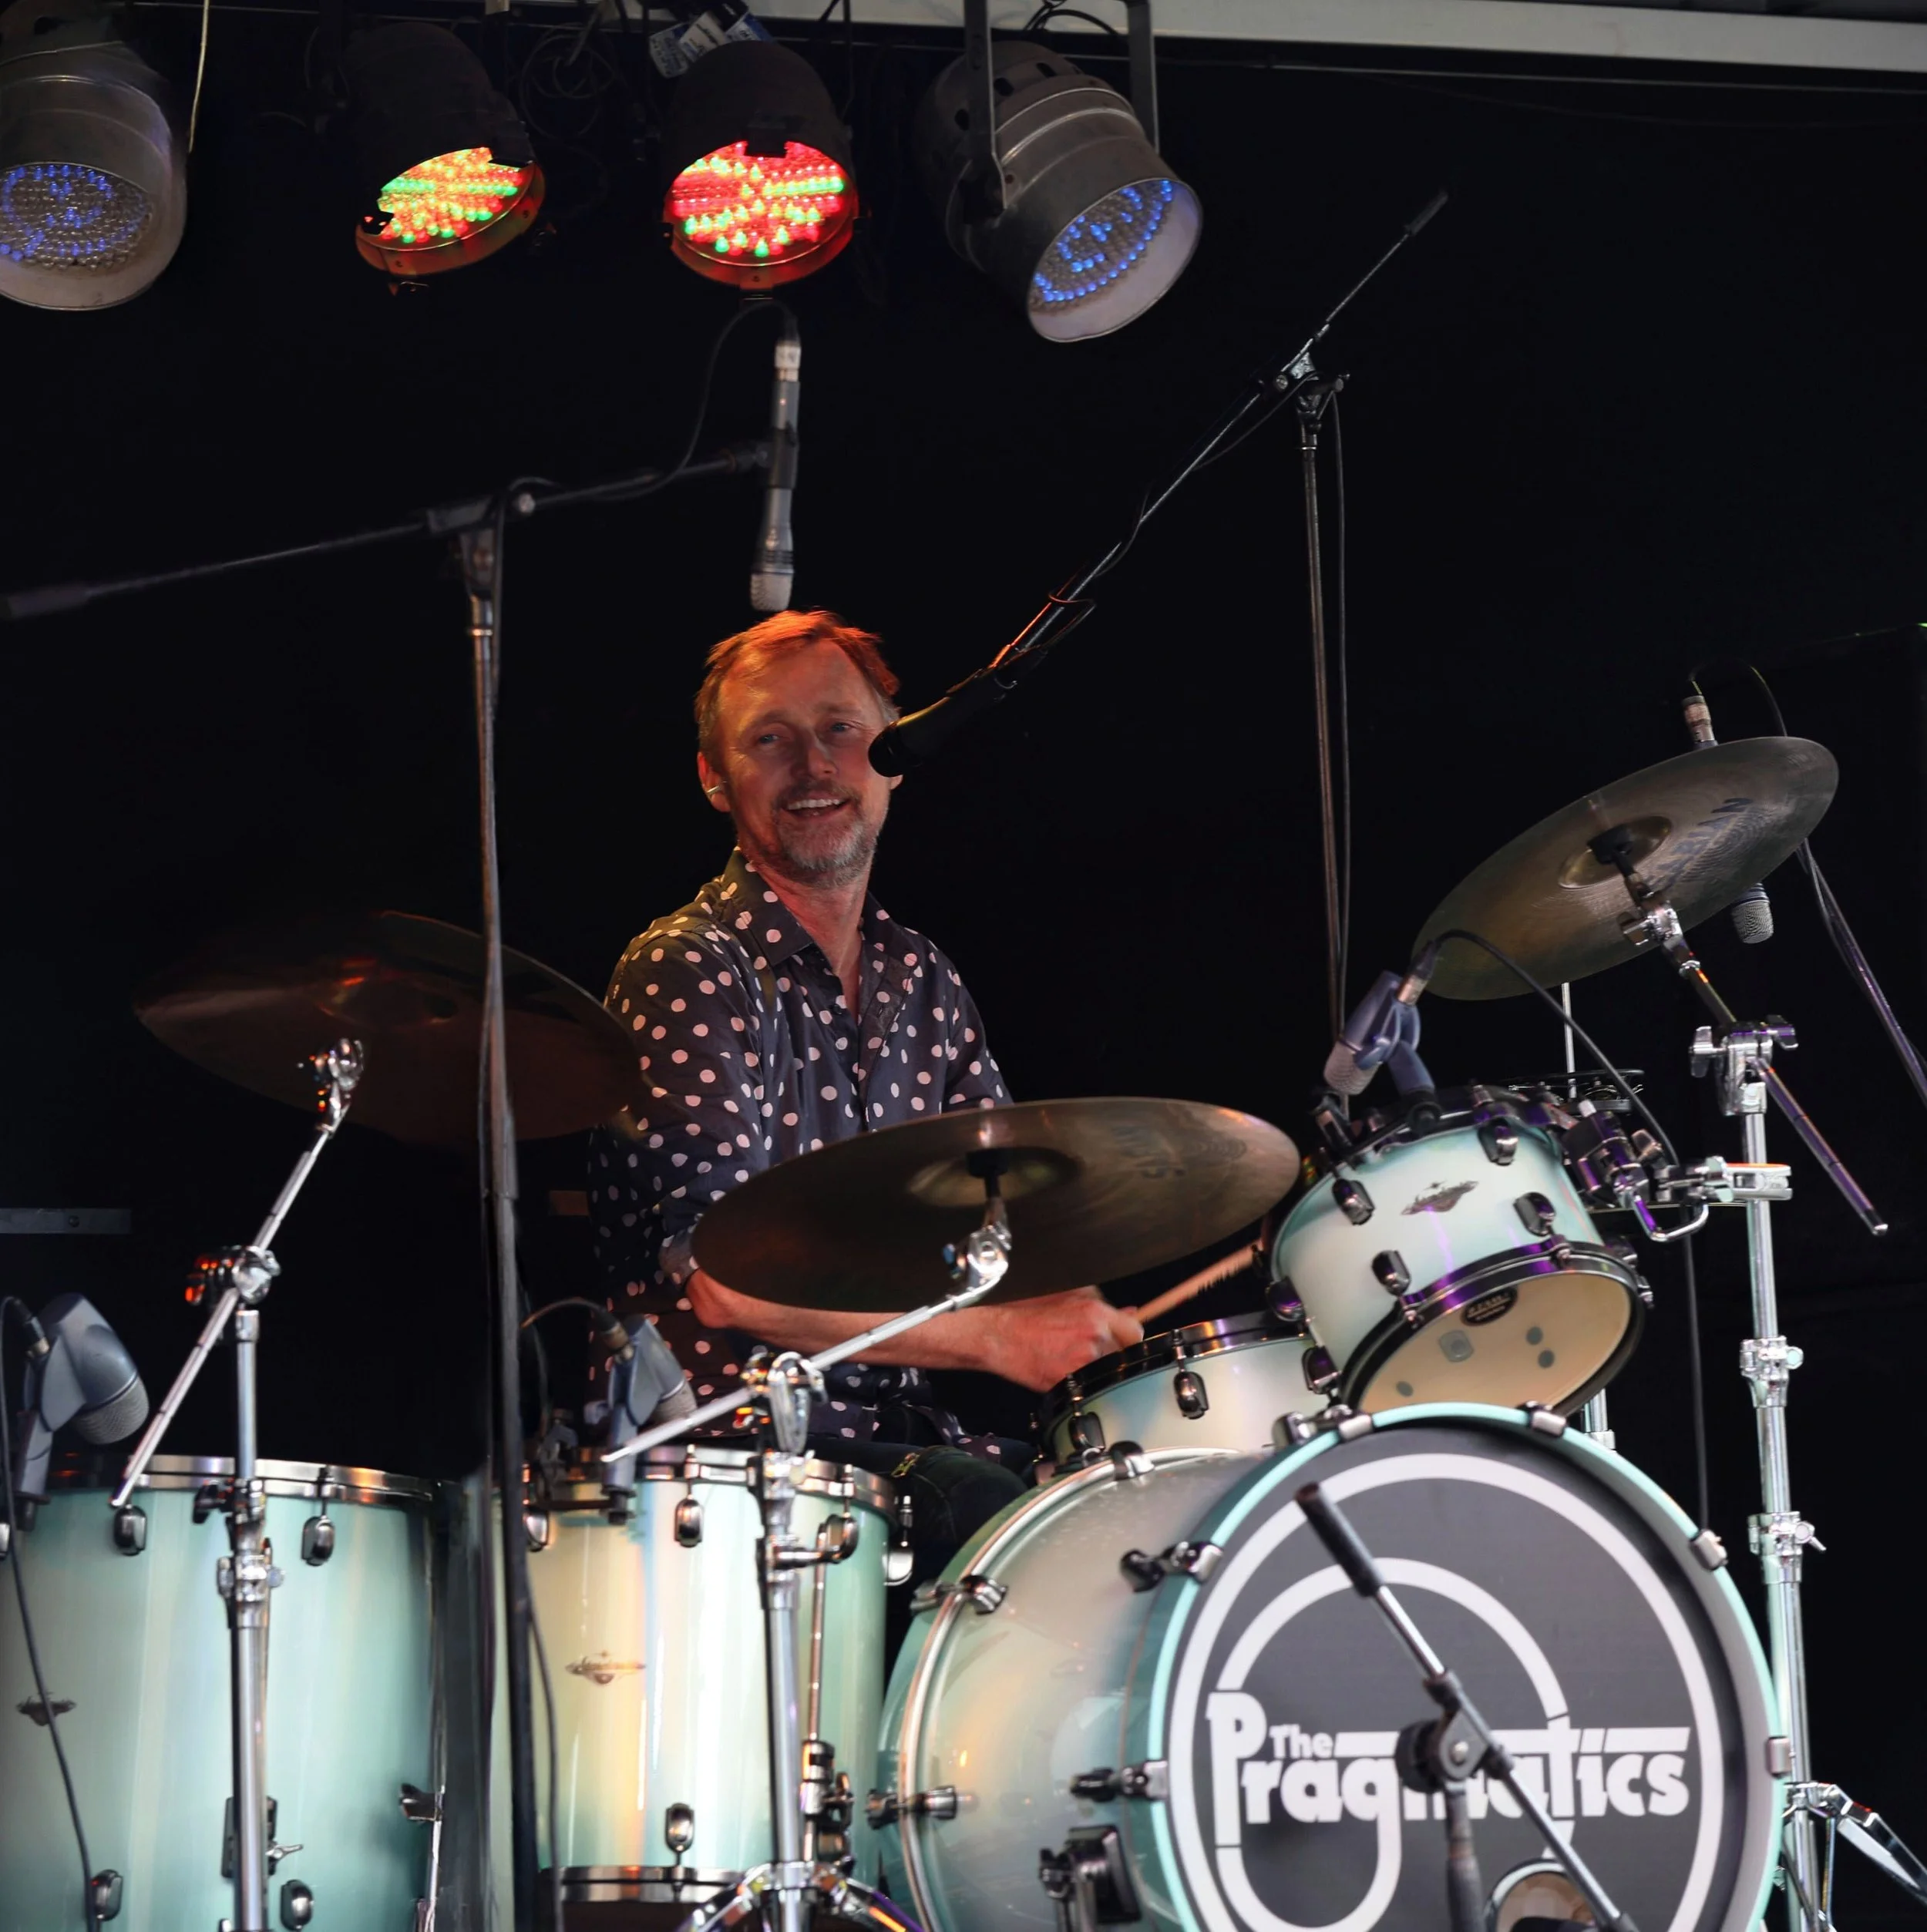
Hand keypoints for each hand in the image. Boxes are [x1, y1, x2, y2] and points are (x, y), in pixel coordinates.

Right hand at [987, 1288, 1143, 1392]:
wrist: (999, 1336)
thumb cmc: (1028, 1315)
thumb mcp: (1068, 1298)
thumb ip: (1103, 1305)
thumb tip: (1130, 1314)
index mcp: (1095, 1313)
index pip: (1135, 1332)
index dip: (1129, 1339)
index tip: (1124, 1343)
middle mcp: (1094, 1336)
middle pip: (1125, 1356)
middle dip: (1113, 1355)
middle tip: (1091, 1352)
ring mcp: (1083, 1361)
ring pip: (1108, 1373)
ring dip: (1098, 1371)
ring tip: (1074, 1361)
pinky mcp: (1070, 1382)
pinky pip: (1090, 1386)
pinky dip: (1082, 1383)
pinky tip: (1065, 1371)